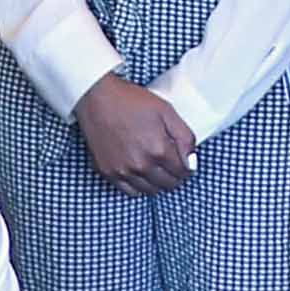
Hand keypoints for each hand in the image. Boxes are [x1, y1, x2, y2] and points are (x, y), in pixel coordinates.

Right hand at [72, 77, 200, 196]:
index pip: (183, 172)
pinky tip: (142, 175)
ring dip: (159, 183)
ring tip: (159, 171)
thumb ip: (184, 137)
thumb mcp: (166, 111)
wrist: (97, 98)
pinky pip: (130, 192)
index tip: (186, 164)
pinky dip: (140, 187)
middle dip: (175, 177)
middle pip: (168, 184)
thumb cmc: (132, 101)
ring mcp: (123, 171)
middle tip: (174, 167)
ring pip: (150, 191)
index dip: (188, 168)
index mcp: (158, 150)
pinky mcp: (108, 172)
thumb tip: (192, 160)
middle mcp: (141, 165)